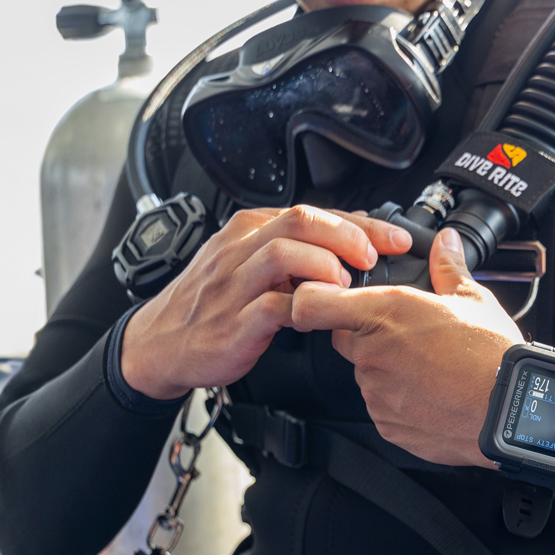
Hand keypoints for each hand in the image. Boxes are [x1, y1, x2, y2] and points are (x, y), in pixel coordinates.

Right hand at [120, 206, 413, 399]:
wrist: (160, 343)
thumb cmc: (212, 303)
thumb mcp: (249, 263)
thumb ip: (294, 250)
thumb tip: (353, 239)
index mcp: (249, 229)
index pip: (314, 211)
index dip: (362, 223)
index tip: (394, 238)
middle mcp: (240, 249)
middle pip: (301, 220)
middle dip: (348, 236)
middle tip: (373, 258)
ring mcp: (235, 284)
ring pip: (284, 253)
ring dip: (325, 266)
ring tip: (344, 285)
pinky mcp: (234, 321)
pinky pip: (273, 306)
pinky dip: (303, 307)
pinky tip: (319, 314)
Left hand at [290, 227, 523, 465]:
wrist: (509, 410)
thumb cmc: (492, 355)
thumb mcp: (473, 298)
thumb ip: (448, 266)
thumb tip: (446, 243)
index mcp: (387, 311)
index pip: (312, 303)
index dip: (311, 299)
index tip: (323, 299)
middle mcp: (373, 352)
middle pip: (345, 338)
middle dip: (367, 335)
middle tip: (407, 337)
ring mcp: (377, 392)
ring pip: (366, 374)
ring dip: (387, 370)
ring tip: (430, 369)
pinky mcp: (386, 424)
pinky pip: (382, 407)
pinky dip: (400, 401)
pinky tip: (431, 394)